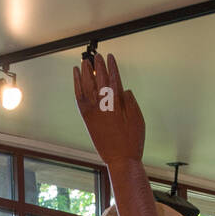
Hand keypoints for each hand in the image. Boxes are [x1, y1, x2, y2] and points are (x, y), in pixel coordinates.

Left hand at [73, 53, 144, 167]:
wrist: (120, 160)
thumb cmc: (132, 141)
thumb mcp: (138, 118)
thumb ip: (130, 101)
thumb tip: (124, 89)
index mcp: (118, 102)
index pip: (114, 77)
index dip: (111, 65)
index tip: (110, 56)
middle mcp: (104, 104)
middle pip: (99, 78)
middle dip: (98, 65)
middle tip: (96, 55)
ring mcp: (93, 111)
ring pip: (86, 85)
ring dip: (85, 72)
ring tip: (85, 62)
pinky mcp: (86, 118)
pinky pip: (79, 97)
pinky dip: (76, 84)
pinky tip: (76, 76)